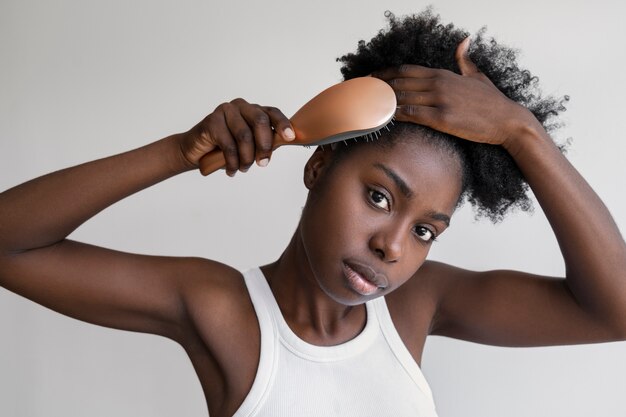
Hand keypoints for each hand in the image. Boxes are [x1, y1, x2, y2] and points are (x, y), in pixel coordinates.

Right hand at [179, 98, 294, 175]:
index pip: (272, 113)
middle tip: (263, 163)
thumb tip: (284, 143)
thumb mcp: (250, 146)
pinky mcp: (211, 121)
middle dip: (265, 145)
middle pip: (260, 121)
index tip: (290, 138)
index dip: (282, 124)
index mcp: (253, 110)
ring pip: (245, 136)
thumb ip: (265, 142)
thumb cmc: (226, 149)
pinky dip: (232, 162)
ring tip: (242, 169)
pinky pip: (229, 145)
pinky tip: (231, 171)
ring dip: (246, 158)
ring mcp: (225, 111)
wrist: (196, 152)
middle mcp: (241, 106)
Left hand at [373, 38, 537, 146]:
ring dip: (382, 102)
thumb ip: (464, 59)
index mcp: (443, 74)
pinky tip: (383, 118)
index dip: (385, 73)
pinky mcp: (442, 119)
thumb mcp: (476, 76)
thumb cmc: (492, 102)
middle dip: (377, 87)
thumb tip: (463, 40)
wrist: (507, 121)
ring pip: (402, 98)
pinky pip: (412, 114)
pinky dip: (395, 115)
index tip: (371, 79)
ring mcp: (440, 101)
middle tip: (361, 93)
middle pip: (399, 82)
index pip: (406, 70)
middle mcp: (438, 84)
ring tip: (366, 107)